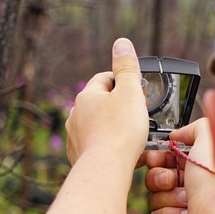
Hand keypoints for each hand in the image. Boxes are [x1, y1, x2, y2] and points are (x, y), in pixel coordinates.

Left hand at [66, 37, 147, 165]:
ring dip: (113, 127)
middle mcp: (76, 114)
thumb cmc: (120, 132)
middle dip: (119, 105)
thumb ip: (127, 67)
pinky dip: (108, 146)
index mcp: (87, 96)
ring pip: (97, 125)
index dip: (123, 81)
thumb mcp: (130, 93)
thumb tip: (121, 43)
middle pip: (100, 102)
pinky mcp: (78, 156)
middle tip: (138, 114)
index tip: (138, 90)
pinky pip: (96, 145)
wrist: (105, 170)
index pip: (105, 78)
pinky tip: (123, 153)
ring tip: (133, 136)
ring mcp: (75, 135)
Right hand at [144, 119, 214, 213]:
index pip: (163, 159)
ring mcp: (182, 208)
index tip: (155, 158)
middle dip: (159, 177)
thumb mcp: (209, 139)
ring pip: (153, 198)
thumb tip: (176, 135)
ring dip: (167, 197)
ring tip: (187, 201)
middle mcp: (189, 187)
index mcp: (194, 168)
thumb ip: (193, 127)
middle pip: (153, 177)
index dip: (155, 158)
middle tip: (172, 180)